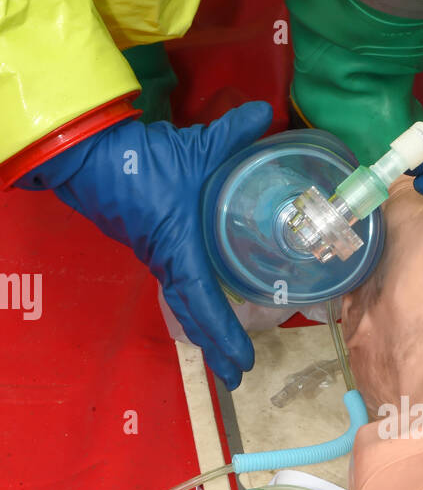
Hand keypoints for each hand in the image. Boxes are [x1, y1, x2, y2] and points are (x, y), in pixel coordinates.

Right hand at [18, 102, 272, 387]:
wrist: (87, 156)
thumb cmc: (140, 160)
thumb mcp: (195, 145)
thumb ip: (234, 132)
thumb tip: (268, 113)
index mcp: (181, 251)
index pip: (207, 304)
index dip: (226, 336)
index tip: (244, 365)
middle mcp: (169, 262)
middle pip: (195, 317)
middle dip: (217, 348)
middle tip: (238, 376)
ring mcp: (158, 257)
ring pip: (186, 303)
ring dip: (206, 328)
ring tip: (225, 353)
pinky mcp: (152, 246)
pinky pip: (178, 285)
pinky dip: (195, 304)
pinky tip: (206, 306)